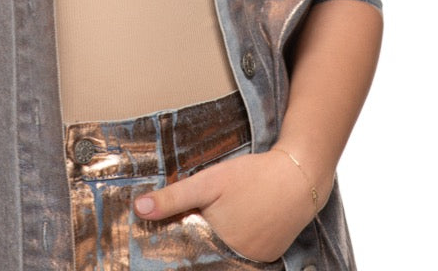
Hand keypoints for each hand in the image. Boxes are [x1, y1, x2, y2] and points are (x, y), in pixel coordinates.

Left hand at [133, 149, 313, 263]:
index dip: (174, 238)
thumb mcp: (208, 182)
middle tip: (204, 210)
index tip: (166, 231)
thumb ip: (174, 198)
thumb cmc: (252, 177)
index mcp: (215, 246)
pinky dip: (236, 238)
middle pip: (204, 250)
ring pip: (223, 251)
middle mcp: (235, 261)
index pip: (185, 250)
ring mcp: (254, 261)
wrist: (299, 178)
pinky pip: (243, 252)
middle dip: (196, 235)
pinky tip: (240, 218)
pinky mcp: (269, 256)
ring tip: (224, 212)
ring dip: (216, 237)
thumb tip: (138, 209)